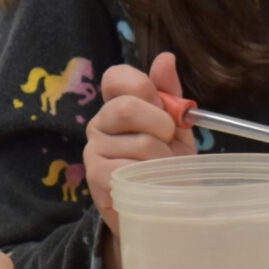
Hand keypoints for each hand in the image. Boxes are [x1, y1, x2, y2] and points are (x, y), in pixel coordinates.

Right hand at [85, 52, 196, 242]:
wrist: (158, 210)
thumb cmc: (165, 166)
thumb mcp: (175, 129)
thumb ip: (170, 95)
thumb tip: (165, 57)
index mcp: (117, 105)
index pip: (116, 77)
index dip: (142, 86)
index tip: (162, 106)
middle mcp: (99, 123)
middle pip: (127, 108)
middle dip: (161, 125)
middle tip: (170, 142)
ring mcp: (94, 150)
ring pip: (139, 143)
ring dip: (163, 159)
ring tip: (165, 171)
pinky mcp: (96, 177)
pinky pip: (131, 169)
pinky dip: (152, 178)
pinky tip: (151, 184)